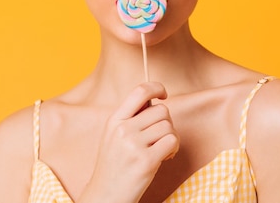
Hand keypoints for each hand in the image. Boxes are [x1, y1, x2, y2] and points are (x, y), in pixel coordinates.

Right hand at [77, 82, 179, 202]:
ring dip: (171, 137)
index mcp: (114, 120)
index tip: (163, 94)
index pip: (140, 91)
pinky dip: (173, 148)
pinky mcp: (146, 161)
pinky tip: (165, 157)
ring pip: (168, 125)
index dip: (156, 87)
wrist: (105, 195)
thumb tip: (154, 101)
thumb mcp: (113, 136)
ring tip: (162, 149)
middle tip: (160, 136)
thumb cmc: (114, 166)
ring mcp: (133, 145)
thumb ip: (130, 118)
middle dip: (167, 122)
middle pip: (161, 110)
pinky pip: (172, 141)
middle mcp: (123, 129)